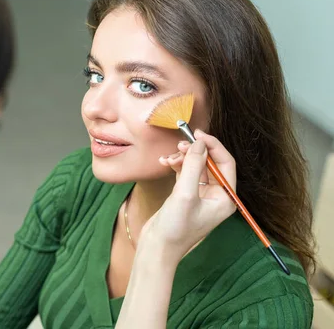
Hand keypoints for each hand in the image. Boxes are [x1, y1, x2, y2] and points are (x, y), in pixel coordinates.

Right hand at [141, 130, 236, 261]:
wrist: (157, 248)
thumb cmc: (175, 227)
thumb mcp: (184, 194)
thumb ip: (192, 166)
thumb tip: (199, 143)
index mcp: (225, 198)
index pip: (225, 163)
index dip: (213, 146)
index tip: (197, 134)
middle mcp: (216, 196)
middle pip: (211, 163)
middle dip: (195, 152)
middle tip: (180, 143)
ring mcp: (201, 196)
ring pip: (196, 166)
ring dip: (183, 158)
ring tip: (169, 158)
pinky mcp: (186, 196)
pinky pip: (185, 173)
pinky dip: (176, 166)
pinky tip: (165, 164)